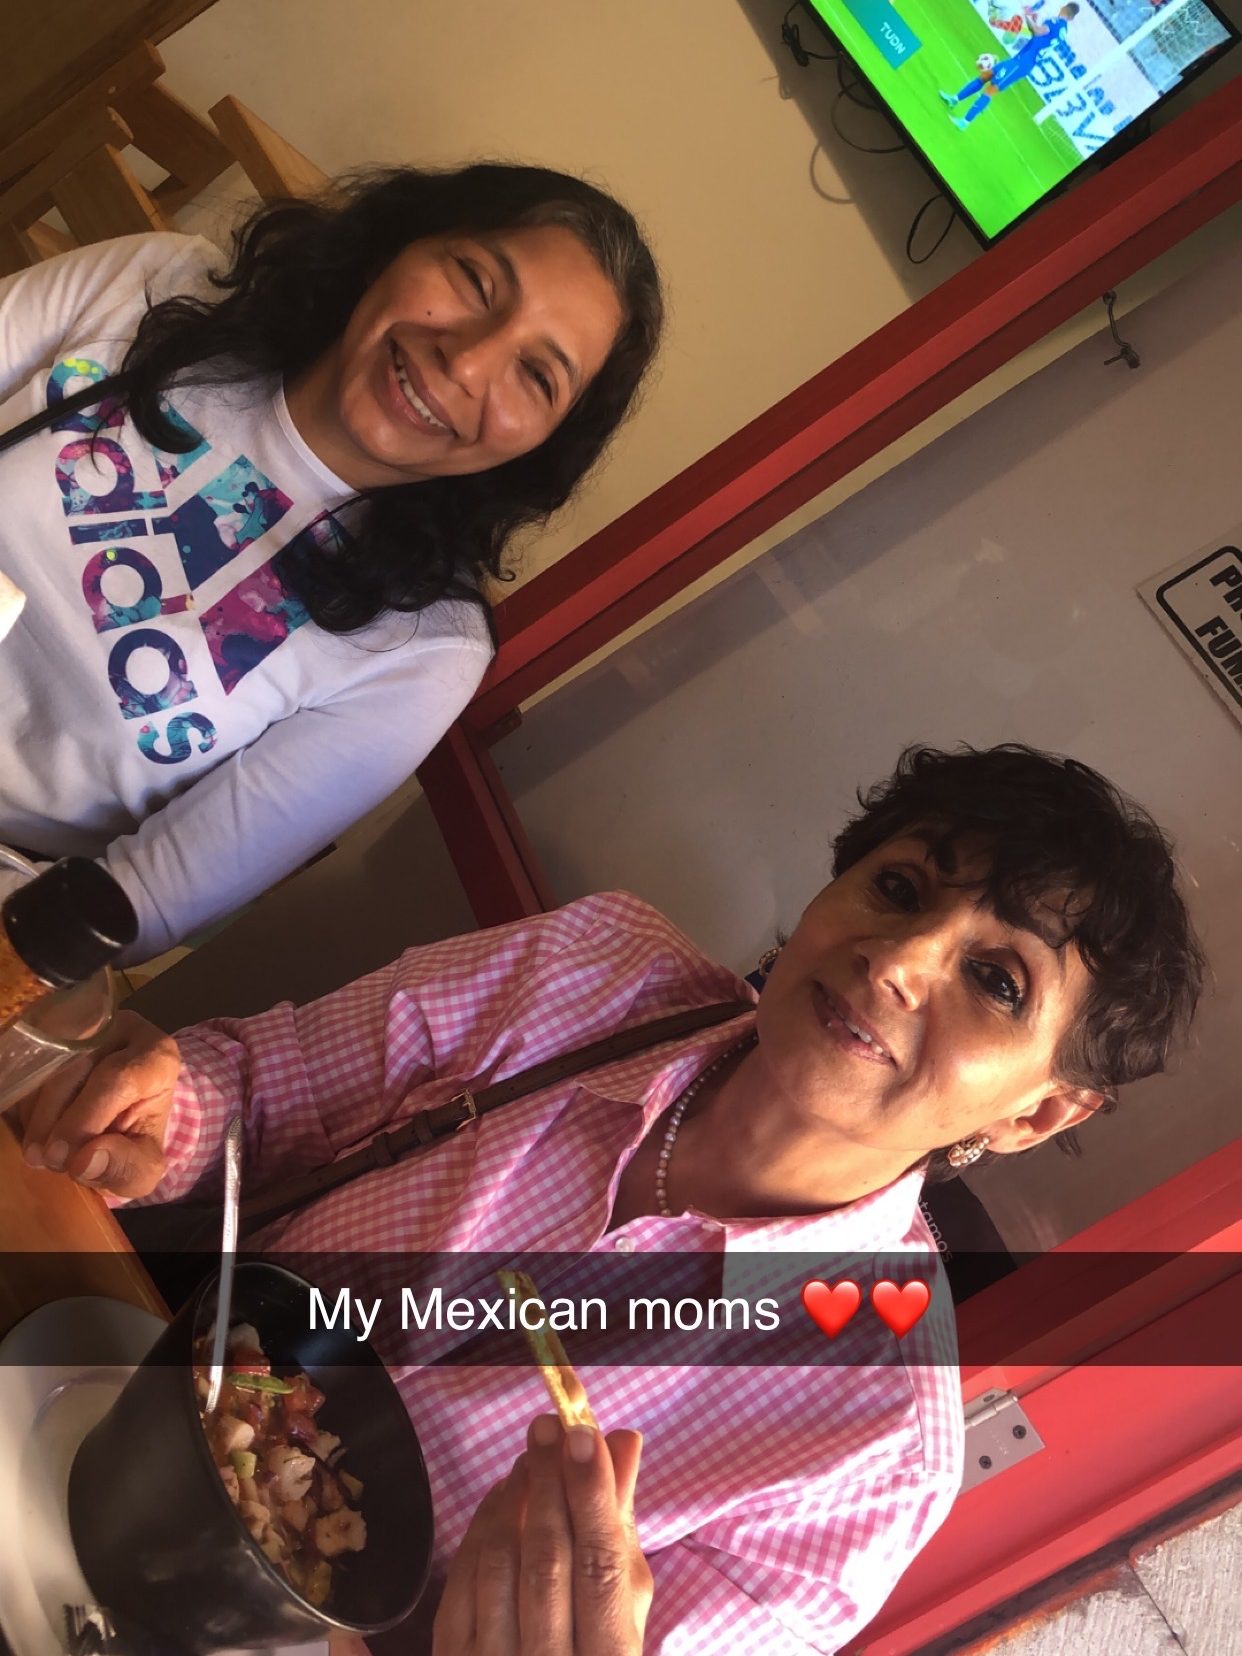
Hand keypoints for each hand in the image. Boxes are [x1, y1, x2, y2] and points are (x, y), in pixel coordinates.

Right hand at [18, 1010, 179, 1197]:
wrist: (121, 1119)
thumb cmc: (137, 1139)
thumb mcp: (143, 1165)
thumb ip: (126, 1167)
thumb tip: (85, 1161)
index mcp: (157, 1057)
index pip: (119, 1079)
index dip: (85, 1120)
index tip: (61, 1158)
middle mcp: (122, 1030)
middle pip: (77, 1071)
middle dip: (56, 1122)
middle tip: (47, 1161)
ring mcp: (85, 1027)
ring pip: (47, 1068)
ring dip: (38, 1117)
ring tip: (42, 1153)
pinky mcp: (56, 1034)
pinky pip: (30, 1066)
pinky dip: (28, 1105)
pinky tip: (38, 1132)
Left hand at [434, 1414, 652, 1654]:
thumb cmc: (594, 1647)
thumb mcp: (624, 1604)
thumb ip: (621, 1527)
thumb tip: (623, 1441)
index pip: (601, 1569)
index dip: (592, 1497)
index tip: (584, 1436)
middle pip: (545, 1564)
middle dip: (547, 1485)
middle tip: (548, 1428)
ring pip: (498, 1565)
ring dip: (513, 1499)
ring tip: (529, 1458)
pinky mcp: (452, 1655)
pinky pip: (463, 1579)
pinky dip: (481, 1525)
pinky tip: (501, 1495)